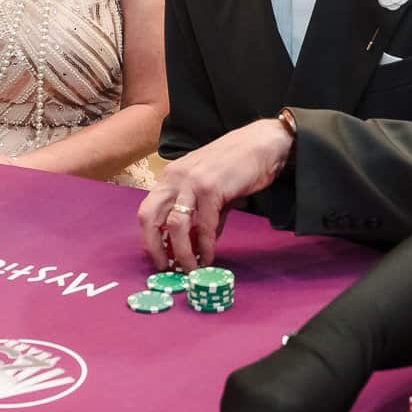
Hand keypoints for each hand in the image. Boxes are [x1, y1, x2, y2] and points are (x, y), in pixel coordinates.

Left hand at [138, 118, 291, 269]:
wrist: (262, 144)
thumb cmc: (237, 165)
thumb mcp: (211, 189)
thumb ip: (202, 215)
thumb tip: (199, 244)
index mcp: (171, 176)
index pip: (148, 210)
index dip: (149, 237)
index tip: (159, 257)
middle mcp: (175, 177)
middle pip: (149, 216)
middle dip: (154, 247)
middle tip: (165, 267)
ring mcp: (191, 182)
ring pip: (176, 225)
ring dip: (182, 252)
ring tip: (190, 268)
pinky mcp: (211, 188)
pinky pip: (205, 225)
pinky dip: (206, 246)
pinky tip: (209, 256)